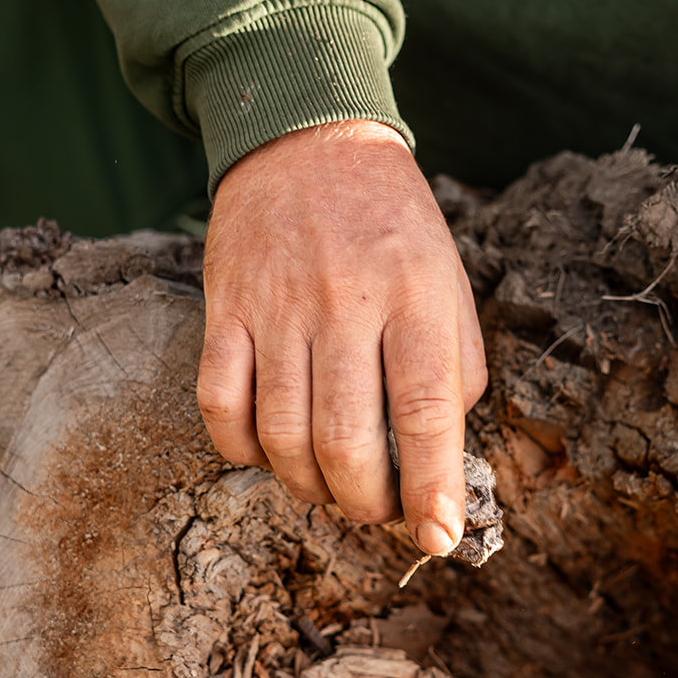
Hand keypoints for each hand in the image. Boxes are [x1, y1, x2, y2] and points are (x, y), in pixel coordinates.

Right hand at [198, 121, 486, 554]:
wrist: (307, 140)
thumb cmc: (392, 229)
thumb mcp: (451, 284)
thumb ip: (456, 370)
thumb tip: (443, 462)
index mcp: (416, 297)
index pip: (425, 411)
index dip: (432, 487)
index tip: (438, 537)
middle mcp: (345, 303)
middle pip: (346, 440)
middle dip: (366, 502)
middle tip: (377, 509)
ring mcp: (277, 307)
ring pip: (283, 436)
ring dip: (310, 486)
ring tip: (331, 488)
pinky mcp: (224, 308)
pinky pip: (221, 406)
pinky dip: (244, 452)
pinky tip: (271, 454)